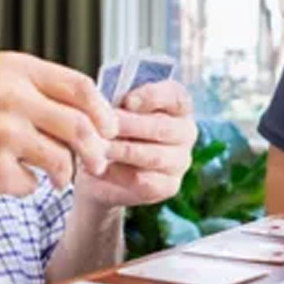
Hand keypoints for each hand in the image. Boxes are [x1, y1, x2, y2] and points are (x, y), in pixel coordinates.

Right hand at [0, 51, 117, 199]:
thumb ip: (37, 90)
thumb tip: (93, 113)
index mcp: (14, 68)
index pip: (81, 87)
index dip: (103, 112)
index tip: (110, 130)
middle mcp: (12, 96)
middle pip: (80, 126)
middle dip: (97, 151)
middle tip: (96, 164)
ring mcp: (3, 133)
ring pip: (62, 159)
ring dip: (63, 174)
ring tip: (53, 178)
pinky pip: (32, 184)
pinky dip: (25, 187)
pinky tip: (3, 178)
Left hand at [76, 79, 196, 208]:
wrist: (101, 169)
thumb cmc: (112, 129)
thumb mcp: (115, 109)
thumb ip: (119, 104)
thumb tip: (113, 106)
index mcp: (178, 106)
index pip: (176, 97)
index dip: (154, 97)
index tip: (128, 102)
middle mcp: (186, 132)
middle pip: (163, 128)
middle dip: (129, 126)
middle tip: (102, 127)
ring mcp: (180, 161)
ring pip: (154, 156)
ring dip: (122, 151)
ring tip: (98, 148)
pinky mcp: (169, 186)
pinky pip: (145, 180)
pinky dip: (119, 174)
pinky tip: (101, 168)